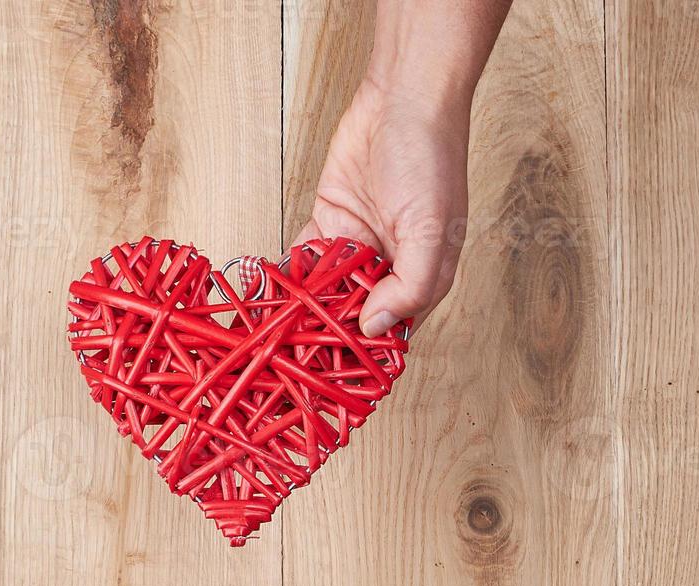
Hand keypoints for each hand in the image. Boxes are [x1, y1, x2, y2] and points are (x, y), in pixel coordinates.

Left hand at [292, 75, 472, 337]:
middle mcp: (389, 267)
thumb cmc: (430, 160)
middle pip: (353, 315)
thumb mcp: (430, 231)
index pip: (393, 330)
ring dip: (303, 310)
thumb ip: (409, 285)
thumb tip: (376, 327)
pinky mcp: (328, 221)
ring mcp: (357, 245)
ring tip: (275, 336)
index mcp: (422, 278)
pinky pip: (305, 258)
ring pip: (326, 290)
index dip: (366, 353)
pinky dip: (288, 276)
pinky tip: (268, 296)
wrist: (404, 99)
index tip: (336, 373)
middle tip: (294, 359)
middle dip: (326, 336)